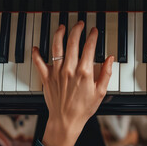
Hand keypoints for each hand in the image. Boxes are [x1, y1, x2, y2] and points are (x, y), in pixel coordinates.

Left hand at [32, 21, 113, 145]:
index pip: (89, 47)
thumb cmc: (83, 109)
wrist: (66, 121)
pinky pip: (39, 62)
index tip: (94, 31)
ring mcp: (56, 72)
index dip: (92, 36)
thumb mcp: (101, 92)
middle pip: (72, 42)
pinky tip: (36, 47)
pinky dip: (36, 54)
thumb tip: (110, 59)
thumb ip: (106, 73)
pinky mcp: (46, 78)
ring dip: (59, 34)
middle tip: (79, 24)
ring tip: (62, 27)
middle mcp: (69, 69)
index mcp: (84, 72)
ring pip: (56, 47)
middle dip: (77, 30)